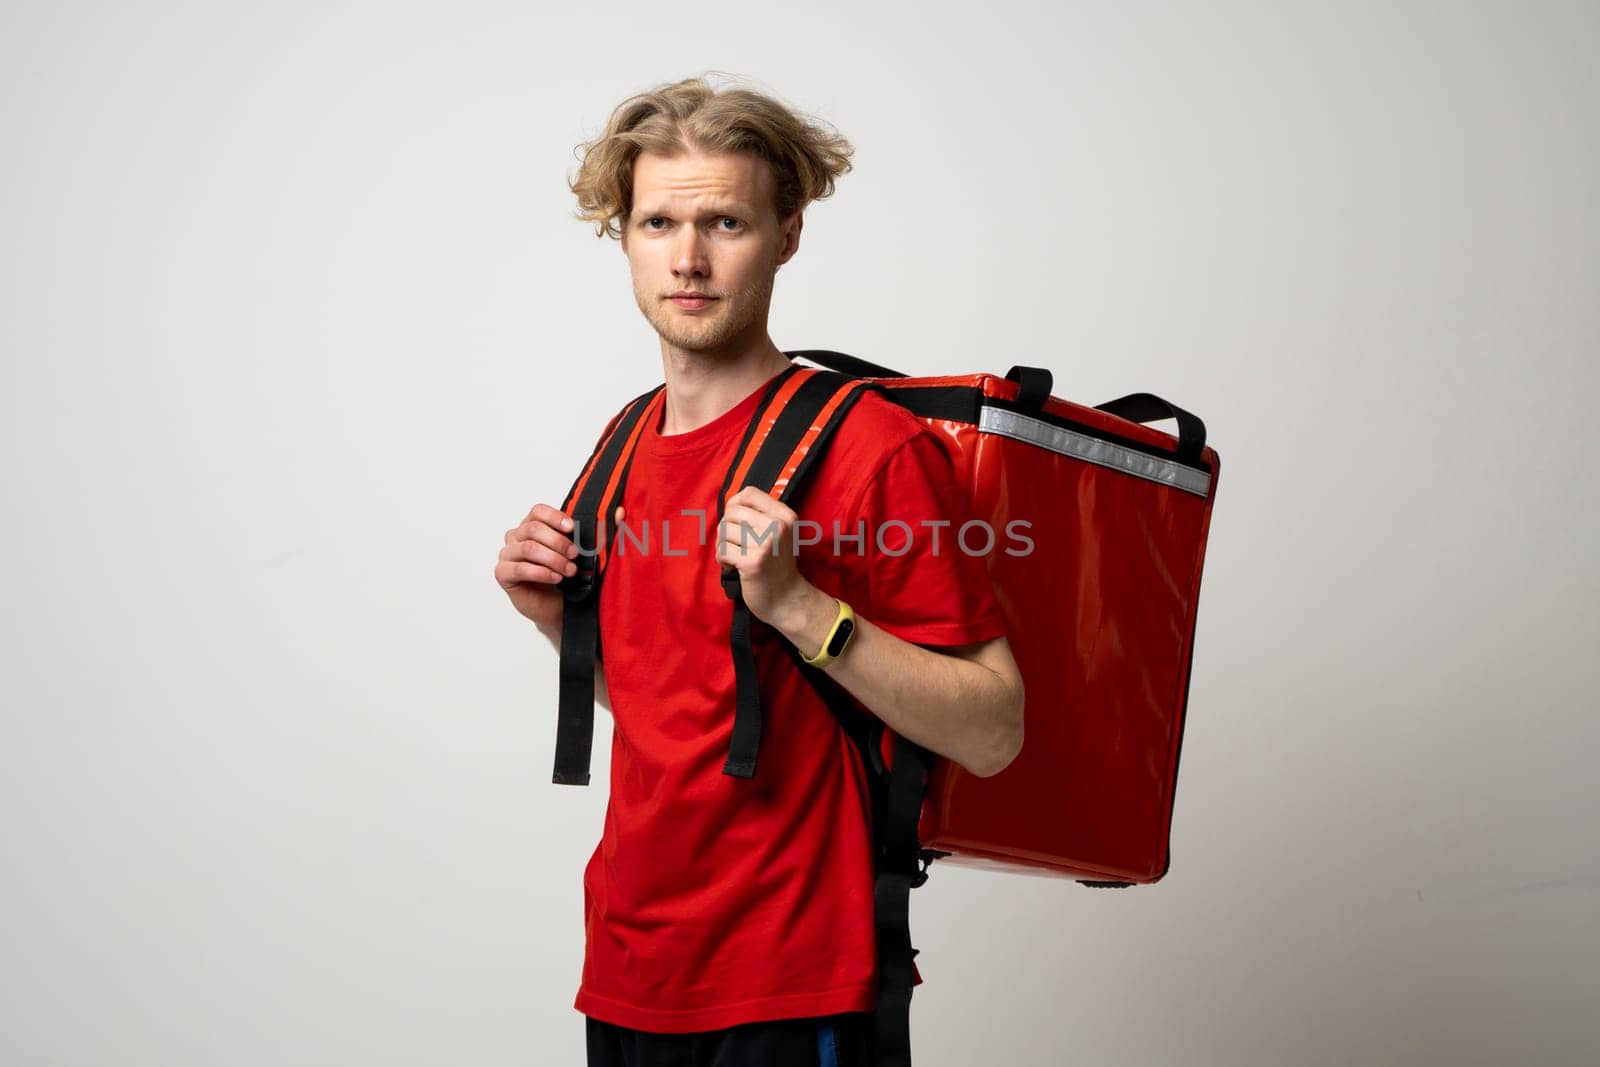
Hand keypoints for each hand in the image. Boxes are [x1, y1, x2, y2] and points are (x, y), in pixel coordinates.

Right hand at [496, 503, 622, 631]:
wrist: (560, 608)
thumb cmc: (570, 578)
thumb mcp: (587, 554)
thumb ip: (602, 532)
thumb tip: (622, 512)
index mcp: (533, 526)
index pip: (538, 511)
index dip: (555, 517)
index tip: (573, 528)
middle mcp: (517, 537)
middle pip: (533, 529)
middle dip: (558, 542)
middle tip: (575, 556)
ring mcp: (508, 555)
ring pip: (528, 548)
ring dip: (552, 559)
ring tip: (569, 571)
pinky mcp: (503, 574)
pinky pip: (518, 568)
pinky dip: (540, 572)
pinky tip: (555, 578)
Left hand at [716, 486, 812, 628]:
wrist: (787, 598)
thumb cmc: (776, 565)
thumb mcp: (778, 533)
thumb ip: (758, 516)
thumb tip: (729, 503)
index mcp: (784, 515)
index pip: (749, 493)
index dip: (735, 505)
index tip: (736, 522)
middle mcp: (778, 526)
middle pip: (732, 512)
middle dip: (726, 529)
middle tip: (736, 545)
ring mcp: (766, 544)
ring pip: (724, 530)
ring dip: (723, 545)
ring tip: (736, 557)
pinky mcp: (753, 562)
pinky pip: (722, 550)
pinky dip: (723, 561)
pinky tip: (735, 567)